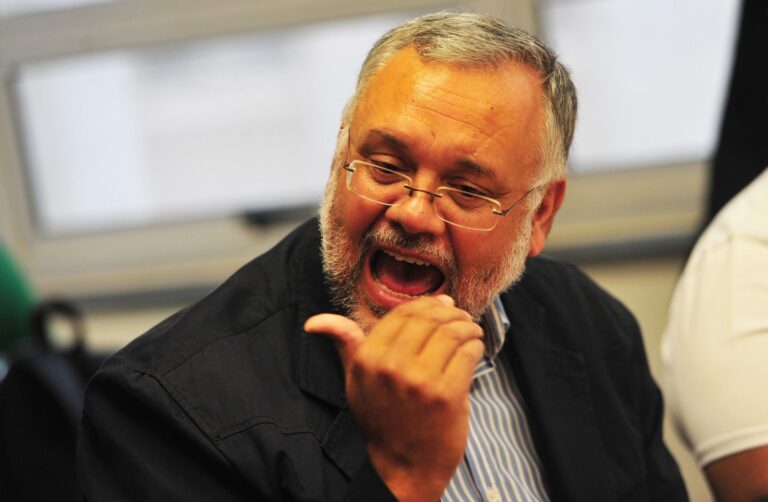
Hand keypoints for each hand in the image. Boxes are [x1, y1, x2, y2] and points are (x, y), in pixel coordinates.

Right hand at [304, 295, 483, 501]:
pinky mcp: (446, 396)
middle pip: (429, 319)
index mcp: (367, 359)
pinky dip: (476, 345)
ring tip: (471, 330)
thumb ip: (345, 345)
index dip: (426, 304)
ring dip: (467, 326)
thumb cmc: (382, 420)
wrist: (403, 467)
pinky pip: (467, 353)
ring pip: (452, 332)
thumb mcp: (356, 381)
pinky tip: (475, 348)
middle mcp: (390, 367)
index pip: (403, 314)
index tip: (441, 305)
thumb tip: (313, 322)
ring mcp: (419, 382)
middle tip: (460, 316)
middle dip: (450, 312)